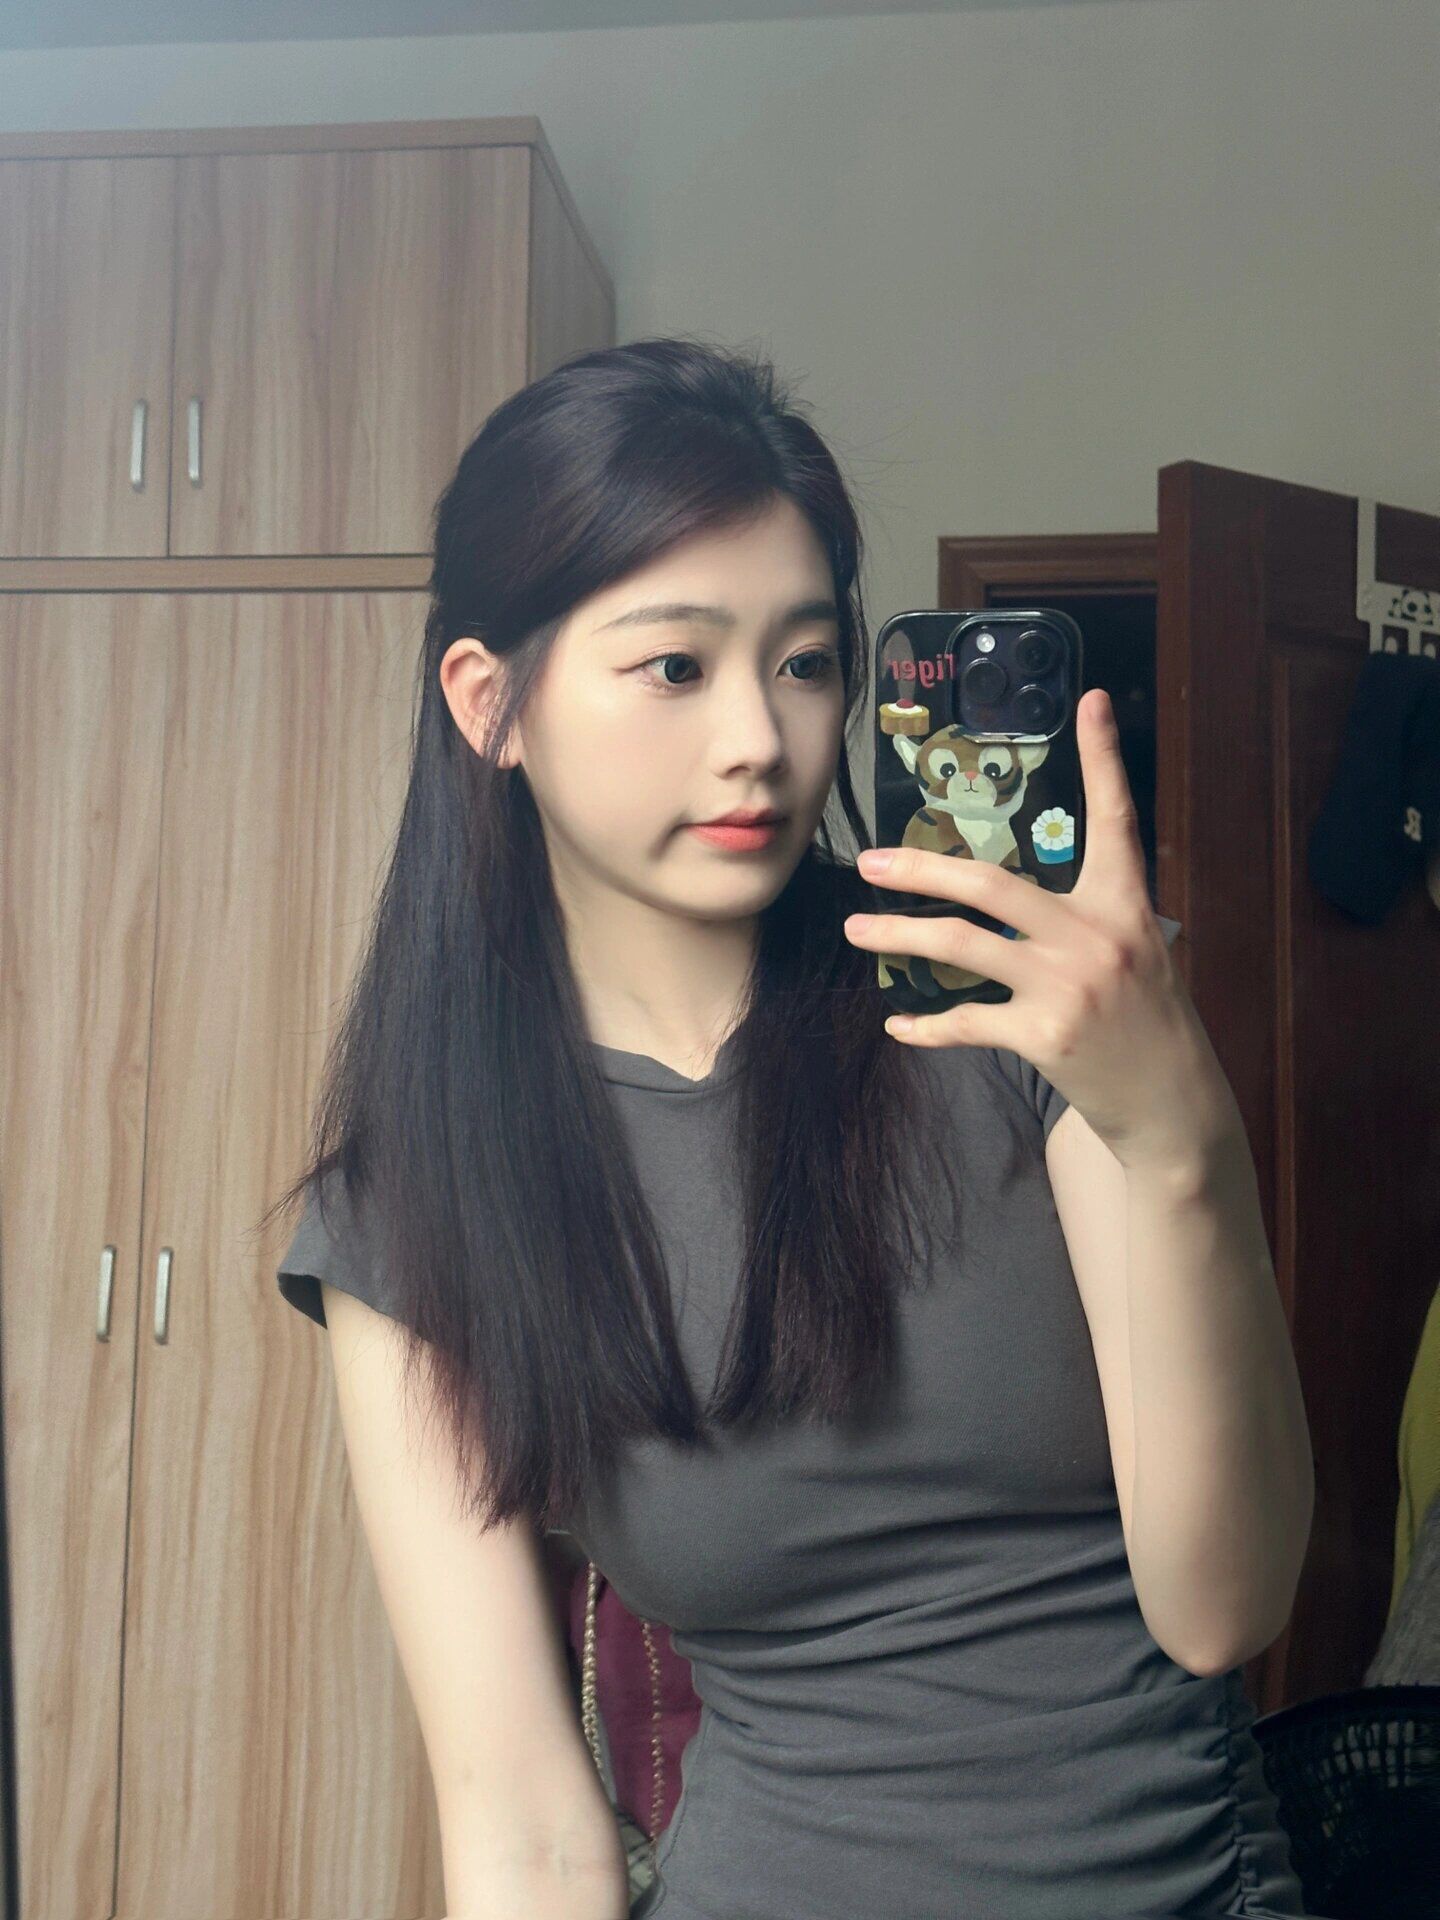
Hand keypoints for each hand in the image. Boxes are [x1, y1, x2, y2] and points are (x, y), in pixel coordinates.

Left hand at [843, 688, 1237, 1167]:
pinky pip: (966, 1023)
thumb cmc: (1146, 1018)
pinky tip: (898, 1024)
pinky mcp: (1044, 1038)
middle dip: (920, 869)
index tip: (1092, 702)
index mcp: (1124, 904)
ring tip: (857, 928)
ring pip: (962, 948)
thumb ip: (1085, 913)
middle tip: (870, 862)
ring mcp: (1068, 987)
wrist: (1172, 1102)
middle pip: (991, 885)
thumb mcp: (1135, 950)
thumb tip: (1015, 892)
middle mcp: (1096, 936)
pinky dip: (926, 1025)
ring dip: (899, 936)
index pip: (1115, 818)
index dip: (1104, 757)